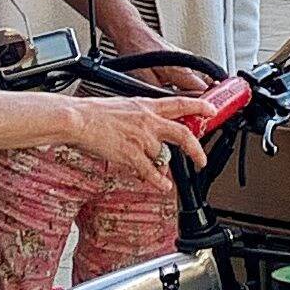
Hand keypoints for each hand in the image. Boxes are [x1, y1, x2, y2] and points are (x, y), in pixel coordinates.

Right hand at [54, 96, 205, 185]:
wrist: (78, 119)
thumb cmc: (93, 113)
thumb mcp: (123, 105)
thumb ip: (139, 116)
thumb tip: (147, 127)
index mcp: (146, 106)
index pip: (179, 103)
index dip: (199, 107)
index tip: (210, 110)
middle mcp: (149, 121)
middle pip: (183, 134)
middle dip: (196, 149)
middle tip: (201, 159)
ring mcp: (142, 139)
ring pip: (163, 157)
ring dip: (160, 166)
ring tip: (157, 172)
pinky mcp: (133, 154)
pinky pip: (152, 172)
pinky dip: (159, 181)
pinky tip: (163, 186)